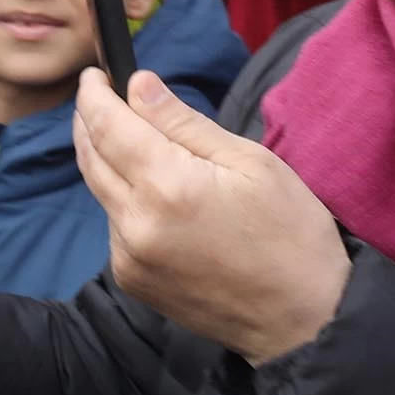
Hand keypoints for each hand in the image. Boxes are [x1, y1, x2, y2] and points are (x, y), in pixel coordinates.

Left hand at [71, 70, 350, 364]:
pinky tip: (158, 200)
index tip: (93, 75)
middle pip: (91, 157)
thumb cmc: (291, 233)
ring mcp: (128, 257)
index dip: (94, 95)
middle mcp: (136, 223)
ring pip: (102, 191)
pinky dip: (125, 202)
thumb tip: (138, 85)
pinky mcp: (131, 279)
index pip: (107, 125)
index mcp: (168, 186)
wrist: (304, 320)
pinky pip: (114, 226)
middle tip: (100, 97)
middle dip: (90, 122)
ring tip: (140, 146)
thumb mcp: (250, 162)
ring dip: (110, 163)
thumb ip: (184, 123)